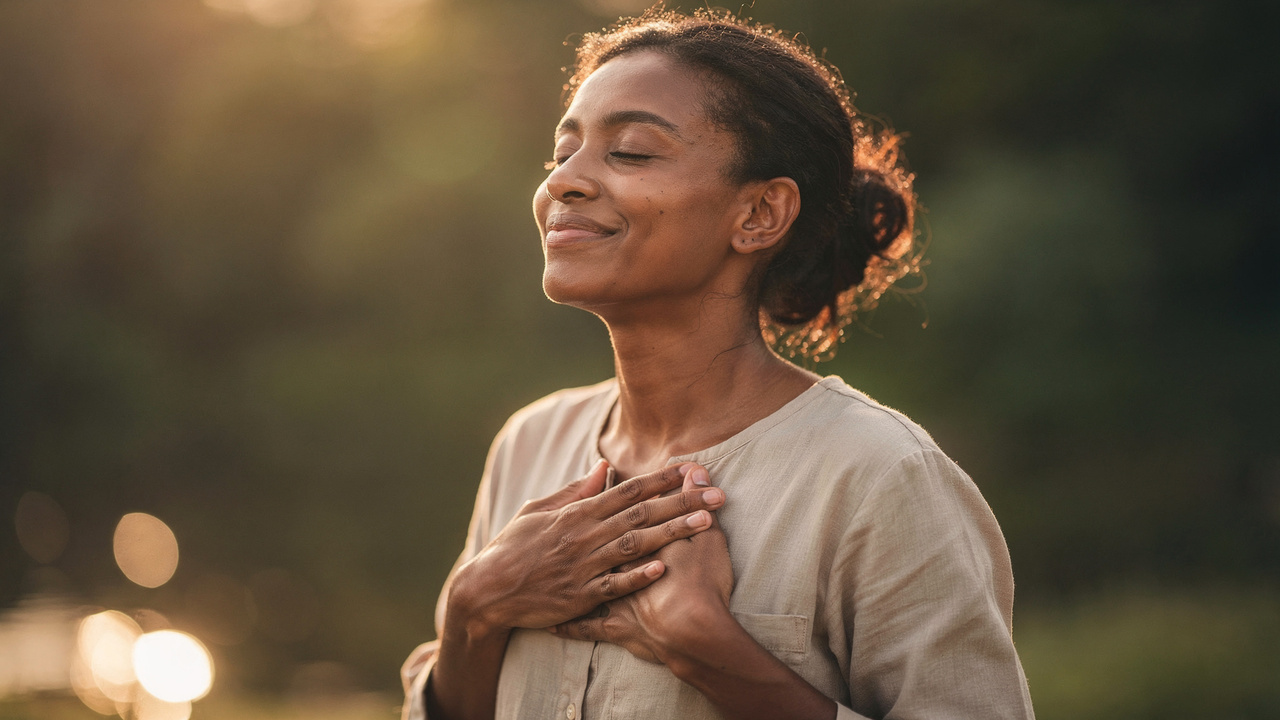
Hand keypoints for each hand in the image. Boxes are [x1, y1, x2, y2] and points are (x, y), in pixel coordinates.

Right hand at [448, 460, 726, 633]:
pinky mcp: (580, 596)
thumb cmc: (513, 547)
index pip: (628, 490)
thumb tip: (603, 466)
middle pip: (642, 514)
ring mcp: (584, 566)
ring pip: (636, 545)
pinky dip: (638, 576)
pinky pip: (614, 585)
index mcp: (577, 513)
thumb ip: (575, 490)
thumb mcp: (538, 510)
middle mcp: (585, 535)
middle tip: (718, 494)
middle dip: (682, 501)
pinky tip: (664, 567)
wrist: (487, 590)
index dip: (663, 479)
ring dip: (672, 533)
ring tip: (705, 523)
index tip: (693, 469)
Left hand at [550, 465, 733, 664]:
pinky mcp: (613, 628)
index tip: (611, 477)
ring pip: (583, 578)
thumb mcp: (707, 540)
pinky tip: (552, 625)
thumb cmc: (705, 587)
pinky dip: (569, 626)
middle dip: (585, 528)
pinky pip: (584, 627)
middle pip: (598, 541)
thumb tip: (695, 473)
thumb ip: (693, 506)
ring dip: (569, 570)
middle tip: (575, 520)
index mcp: (635, 540)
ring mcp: (611, 598)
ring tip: (552, 557)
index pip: (624, 508)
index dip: (616, 495)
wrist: (695, 635)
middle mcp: (616, 566)